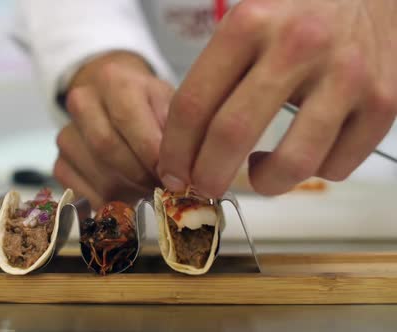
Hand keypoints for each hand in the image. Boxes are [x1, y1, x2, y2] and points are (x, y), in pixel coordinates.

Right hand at [54, 51, 174, 206]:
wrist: (112, 100)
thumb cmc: (147, 104)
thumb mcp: (167, 102)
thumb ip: (173, 129)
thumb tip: (178, 169)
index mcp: (113, 81)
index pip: (127, 120)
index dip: (152, 153)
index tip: (173, 172)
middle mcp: (82, 103)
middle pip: (106, 148)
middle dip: (141, 175)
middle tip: (164, 187)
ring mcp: (66, 135)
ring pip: (99, 176)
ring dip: (130, 192)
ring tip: (151, 192)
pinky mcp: (60, 164)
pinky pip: (85, 195)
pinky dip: (112, 204)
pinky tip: (129, 197)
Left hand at [158, 0, 396, 196]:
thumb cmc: (297, 15)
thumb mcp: (247, 22)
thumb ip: (214, 75)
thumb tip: (182, 146)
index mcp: (250, 23)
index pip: (193, 103)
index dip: (175, 150)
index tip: (171, 171)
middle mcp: (298, 45)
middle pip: (233, 135)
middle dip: (206, 175)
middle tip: (203, 186)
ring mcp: (346, 76)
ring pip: (292, 163)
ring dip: (265, 183)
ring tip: (258, 172)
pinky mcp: (384, 103)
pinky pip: (336, 166)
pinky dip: (312, 172)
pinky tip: (300, 151)